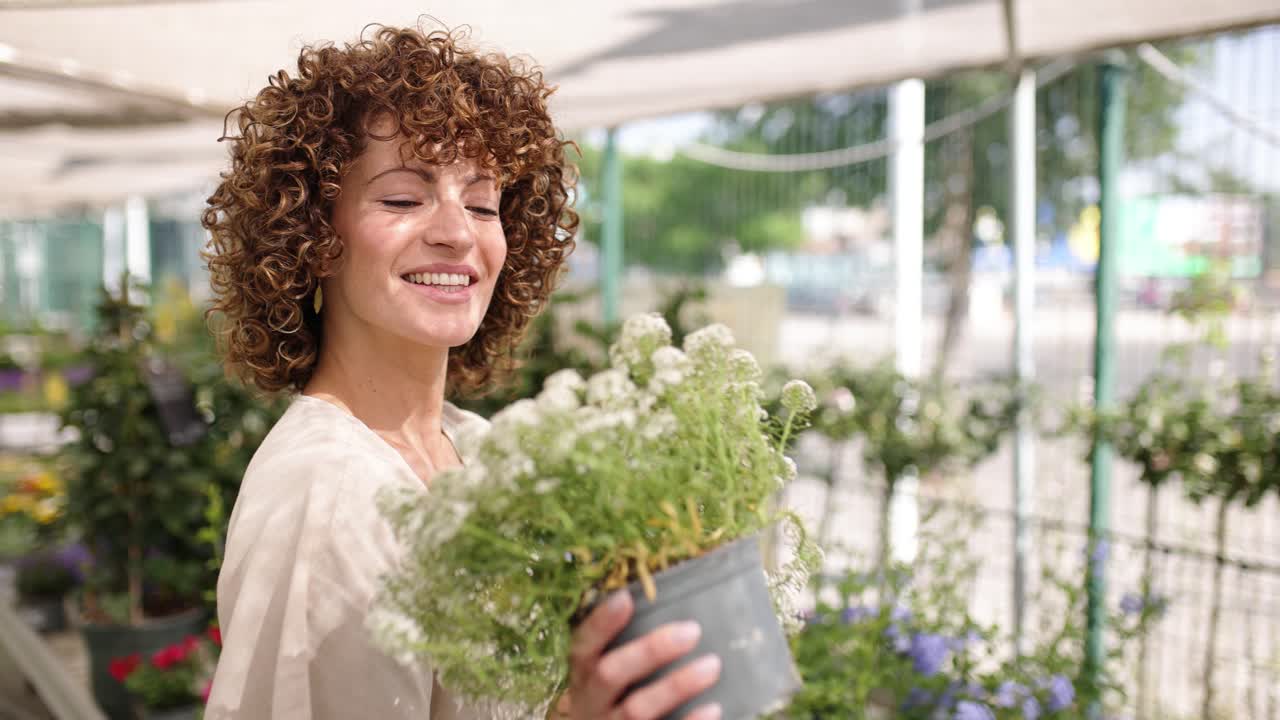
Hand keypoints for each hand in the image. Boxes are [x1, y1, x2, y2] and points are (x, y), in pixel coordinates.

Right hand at [566, 591, 721, 719]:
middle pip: (611, 674)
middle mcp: (591, 701)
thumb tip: (659, 600)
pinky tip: (714, 707)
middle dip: (650, 651)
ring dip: (676, 686)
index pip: (583, 646)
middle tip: (692, 630)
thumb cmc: (608, 699)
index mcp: (582, 676)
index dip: (601, 624)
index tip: (626, 599)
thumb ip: (620, 647)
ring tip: (712, 665)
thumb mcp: (600, 675)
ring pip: (637, 709)